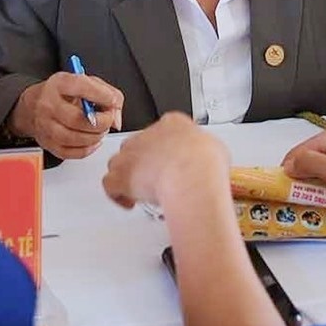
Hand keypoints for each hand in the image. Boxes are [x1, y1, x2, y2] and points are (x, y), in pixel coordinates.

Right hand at [10, 71, 123, 159]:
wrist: (33, 105)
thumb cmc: (62, 93)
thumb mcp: (85, 82)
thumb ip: (107, 93)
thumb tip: (116, 118)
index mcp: (59, 84)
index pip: (81, 88)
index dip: (102, 96)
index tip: (113, 101)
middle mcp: (49, 105)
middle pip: (77, 119)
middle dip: (101, 122)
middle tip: (109, 119)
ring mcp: (45, 126)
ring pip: (74, 138)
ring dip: (95, 136)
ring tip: (100, 129)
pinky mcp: (47, 143)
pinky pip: (70, 152)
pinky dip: (87, 149)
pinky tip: (92, 140)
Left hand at [103, 112, 229, 208]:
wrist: (191, 177)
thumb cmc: (204, 164)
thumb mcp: (216, 149)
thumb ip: (205, 152)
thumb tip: (208, 161)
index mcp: (173, 123)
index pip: (164, 131)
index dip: (166, 149)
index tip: (172, 162)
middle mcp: (148, 134)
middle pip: (139, 146)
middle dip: (145, 163)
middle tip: (158, 180)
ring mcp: (130, 153)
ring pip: (120, 162)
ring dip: (128, 177)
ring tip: (142, 193)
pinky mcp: (119, 175)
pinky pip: (110, 184)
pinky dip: (117, 196)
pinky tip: (129, 203)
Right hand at [280, 128, 325, 209]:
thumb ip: (310, 165)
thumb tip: (289, 164)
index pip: (295, 155)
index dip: (287, 175)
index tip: (284, 195)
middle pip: (309, 162)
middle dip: (304, 182)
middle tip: (306, 203)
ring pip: (324, 170)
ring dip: (321, 187)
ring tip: (325, 203)